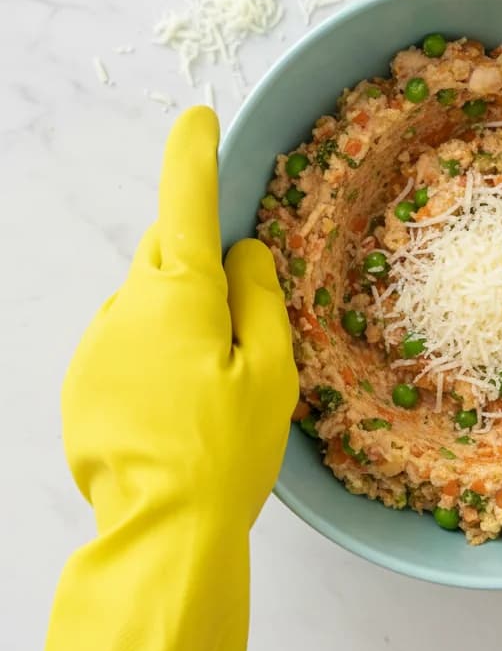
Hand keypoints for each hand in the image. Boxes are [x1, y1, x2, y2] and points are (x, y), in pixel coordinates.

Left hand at [41, 107, 296, 650]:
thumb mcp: (272, 372)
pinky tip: (176, 403)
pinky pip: (125, 338)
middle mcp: (126, 306)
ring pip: (147, 299)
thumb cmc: (228, 450)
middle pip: (168, 253)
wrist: (160, 533)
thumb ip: (261, 299)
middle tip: (237, 317)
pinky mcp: (81, 379)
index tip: (199, 117)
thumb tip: (245, 251)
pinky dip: (153, 349)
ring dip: (179, 313)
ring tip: (210, 381)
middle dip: (201, 261)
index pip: (187, 204)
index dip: (194, 156)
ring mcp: (96, 343)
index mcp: (180, 296)